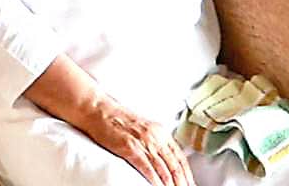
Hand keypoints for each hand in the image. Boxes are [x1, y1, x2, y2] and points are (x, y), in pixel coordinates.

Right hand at [59, 90, 184, 185]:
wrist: (99, 110)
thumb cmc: (118, 120)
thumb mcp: (144, 129)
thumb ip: (156, 143)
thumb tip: (166, 161)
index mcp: (161, 132)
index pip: (180, 158)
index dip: (188, 174)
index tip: (190, 184)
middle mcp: (156, 137)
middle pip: (175, 166)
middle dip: (182, 182)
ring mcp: (144, 142)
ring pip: (164, 169)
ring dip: (171, 185)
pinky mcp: (131, 148)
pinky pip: (148, 169)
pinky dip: (156, 181)